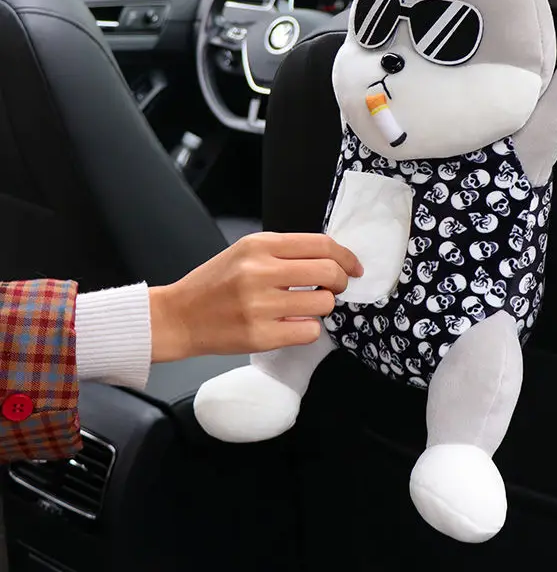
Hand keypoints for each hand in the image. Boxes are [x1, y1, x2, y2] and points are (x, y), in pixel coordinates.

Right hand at [147, 233, 362, 362]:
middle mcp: (260, 272)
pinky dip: (308, 328)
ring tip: (305, 306)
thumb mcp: (246, 252)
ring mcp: (260, 305)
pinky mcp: (260, 336)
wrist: (178, 316)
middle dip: (341, 281)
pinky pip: (309, 330)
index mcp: (259, 246)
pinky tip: (292, 323)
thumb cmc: (215, 283)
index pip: (321, 244)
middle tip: (335, 287)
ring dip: (323, 305)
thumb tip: (332, 258)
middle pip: (329, 272)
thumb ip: (285, 252)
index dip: (346, 256)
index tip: (354, 266)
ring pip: (323, 303)